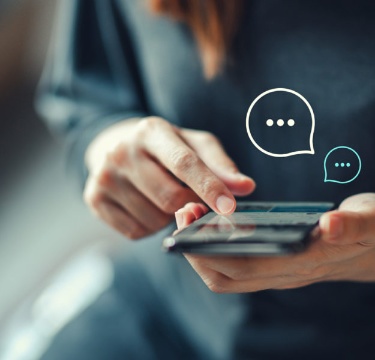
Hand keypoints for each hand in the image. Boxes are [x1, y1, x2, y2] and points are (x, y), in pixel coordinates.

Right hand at [83, 117, 254, 238]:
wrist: (118, 148)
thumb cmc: (168, 149)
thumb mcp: (196, 146)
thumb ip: (222, 166)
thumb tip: (246, 187)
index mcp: (152, 131)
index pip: (185, 163)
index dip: (210, 187)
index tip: (229, 208)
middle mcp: (122, 150)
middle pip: (171, 198)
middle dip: (188, 204)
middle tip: (188, 195)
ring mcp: (104, 176)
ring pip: (154, 219)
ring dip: (168, 217)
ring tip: (162, 196)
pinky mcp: (94, 199)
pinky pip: (135, 232)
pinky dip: (149, 226)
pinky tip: (146, 206)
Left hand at [175, 193, 374, 292]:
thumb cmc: (370, 228)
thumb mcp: (373, 218)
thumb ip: (355, 223)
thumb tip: (331, 226)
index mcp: (306, 262)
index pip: (248, 265)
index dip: (213, 247)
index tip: (192, 217)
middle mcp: (286, 275)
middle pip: (227, 275)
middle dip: (196, 247)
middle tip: (183, 210)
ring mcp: (279, 274)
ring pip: (227, 277)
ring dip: (201, 252)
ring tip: (191, 216)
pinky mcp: (275, 268)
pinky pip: (234, 270)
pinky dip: (214, 252)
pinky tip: (210, 226)